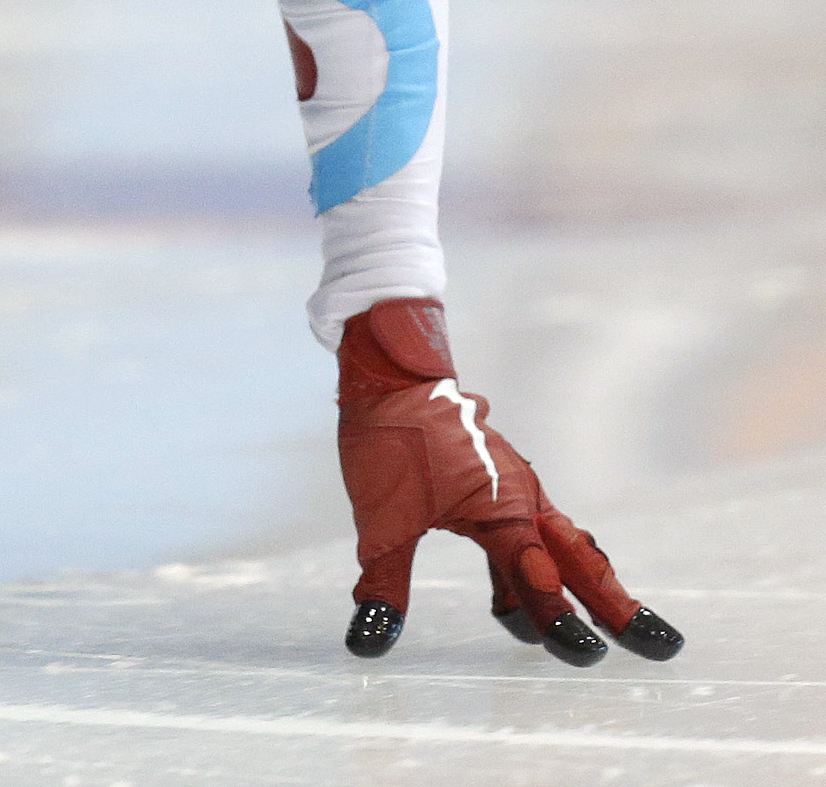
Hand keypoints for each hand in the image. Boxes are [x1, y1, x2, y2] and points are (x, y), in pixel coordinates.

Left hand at [337, 298, 684, 664]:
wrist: (389, 377)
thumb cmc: (388, 442)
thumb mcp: (380, 521)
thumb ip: (383, 585)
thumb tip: (369, 642)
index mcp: (502, 510)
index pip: (538, 578)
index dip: (558, 620)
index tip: (586, 654)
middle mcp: (523, 500)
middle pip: (580, 562)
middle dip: (617, 606)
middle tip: (661, 646)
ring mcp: (517, 490)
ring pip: (562, 547)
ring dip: (584, 587)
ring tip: (606, 632)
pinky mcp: (501, 485)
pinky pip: (531, 534)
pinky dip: (535, 566)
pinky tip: (518, 597)